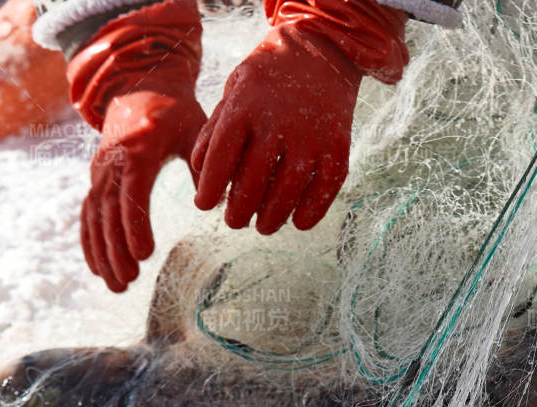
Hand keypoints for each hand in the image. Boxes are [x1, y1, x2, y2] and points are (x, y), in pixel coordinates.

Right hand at [64, 0, 204, 291]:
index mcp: (139, 148)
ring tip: (118, 286)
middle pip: (110, 210)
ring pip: (96, 216)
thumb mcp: (195, 127)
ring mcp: (100, 170)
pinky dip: (90, 241)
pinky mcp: (97, 179)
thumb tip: (215, 198)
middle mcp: (113, 160)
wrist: (139, 85)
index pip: (133, 190)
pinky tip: (98, 269)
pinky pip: (89, 213)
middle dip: (117, 248)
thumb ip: (204, 159)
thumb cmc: (176, 111)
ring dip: (103, 253)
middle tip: (129, 281)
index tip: (144, 253)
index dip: (136, 223)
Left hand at [192, 0, 408, 234]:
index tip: (204, 205)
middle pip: (252, 183)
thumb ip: (215, 129)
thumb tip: (199, 170)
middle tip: (233, 221)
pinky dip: (311, 211)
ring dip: (272, 218)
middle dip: (238, 211)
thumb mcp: (233, 91)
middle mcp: (278, 124)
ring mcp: (311, 137)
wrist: (321, 50)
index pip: (221, 159)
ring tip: (262, 226)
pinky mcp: (337, 147)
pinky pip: (324, 189)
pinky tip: (298, 222)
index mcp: (245, 108)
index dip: (210, 188)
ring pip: (287, 192)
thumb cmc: (267, 77)